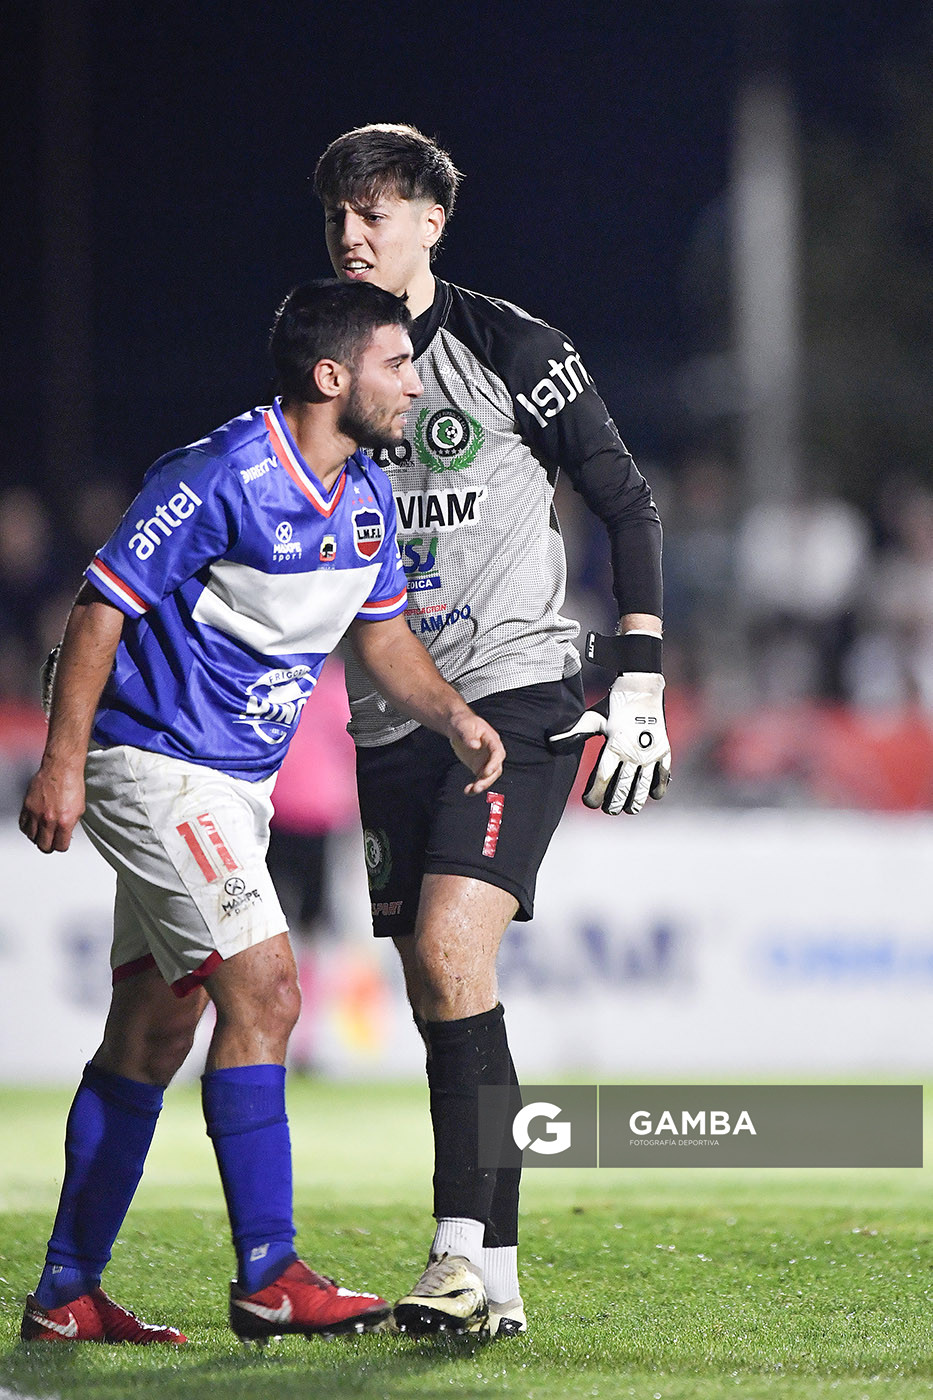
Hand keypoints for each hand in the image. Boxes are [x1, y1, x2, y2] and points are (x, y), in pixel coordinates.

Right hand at [19, 763, 85, 851]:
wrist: (61, 769)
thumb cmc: (72, 784)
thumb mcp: (79, 809)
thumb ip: (71, 824)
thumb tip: (65, 834)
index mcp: (64, 822)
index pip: (60, 846)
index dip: (62, 846)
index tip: (61, 844)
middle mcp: (49, 820)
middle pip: (44, 846)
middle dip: (49, 846)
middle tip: (51, 843)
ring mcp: (36, 813)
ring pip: (31, 837)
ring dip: (37, 837)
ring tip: (42, 833)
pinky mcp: (27, 807)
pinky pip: (23, 825)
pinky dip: (28, 828)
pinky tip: (33, 826)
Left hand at [447, 714, 505, 794]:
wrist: (457, 726)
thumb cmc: (463, 723)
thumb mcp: (463, 726)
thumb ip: (468, 735)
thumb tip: (474, 745)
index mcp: (492, 740)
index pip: (498, 753)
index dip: (494, 763)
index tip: (486, 772)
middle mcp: (492, 752)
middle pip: (496, 768)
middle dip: (488, 778)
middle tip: (478, 786)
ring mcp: (486, 761)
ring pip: (489, 776)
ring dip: (482, 784)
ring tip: (472, 790)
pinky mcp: (479, 767)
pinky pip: (479, 779)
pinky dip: (474, 786)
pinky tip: (468, 791)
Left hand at [550, 672, 670, 814]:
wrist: (641, 689)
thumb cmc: (612, 705)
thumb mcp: (592, 717)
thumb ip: (573, 732)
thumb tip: (551, 742)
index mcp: (614, 746)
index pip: (603, 779)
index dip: (595, 795)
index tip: (589, 803)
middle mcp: (634, 753)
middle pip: (623, 788)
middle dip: (615, 803)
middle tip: (608, 810)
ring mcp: (650, 753)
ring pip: (643, 785)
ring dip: (636, 801)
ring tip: (630, 809)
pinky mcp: (663, 750)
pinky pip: (662, 774)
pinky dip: (658, 786)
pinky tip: (653, 795)